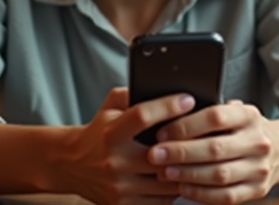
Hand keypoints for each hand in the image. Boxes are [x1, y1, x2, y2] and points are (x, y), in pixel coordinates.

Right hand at [61, 87, 196, 204]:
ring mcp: (120, 187)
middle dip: (188, 143)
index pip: (143, 115)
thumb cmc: (98, 132)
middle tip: (207, 132)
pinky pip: (162, 200)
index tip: (188, 100)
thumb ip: (133, 94)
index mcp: (111, 133)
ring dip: (188, 168)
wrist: (71, 165)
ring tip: (202, 156)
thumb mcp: (109, 107)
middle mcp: (114, 161)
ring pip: (168, 180)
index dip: (168, 106)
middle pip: (163, 154)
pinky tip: (184, 176)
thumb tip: (163, 86)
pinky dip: (176, 189)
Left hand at [147, 100, 278, 203]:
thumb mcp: (236, 113)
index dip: (186, 125)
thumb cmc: (245, 129)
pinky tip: (183, 188)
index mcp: (249, 116)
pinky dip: (202, 194)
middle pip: (215, 148)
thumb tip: (168, 112)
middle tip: (155, 154)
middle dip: (181, 152)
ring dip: (188, 174)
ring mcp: (260, 168)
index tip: (162, 132)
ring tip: (164, 172)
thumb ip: (210, 113)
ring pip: (219, 174)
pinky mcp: (258, 190)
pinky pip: (226, 196)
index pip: (215, 117)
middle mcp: (258, 142)